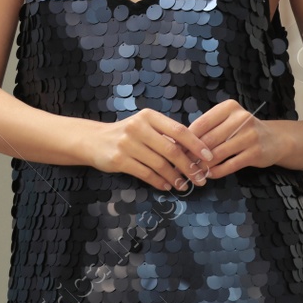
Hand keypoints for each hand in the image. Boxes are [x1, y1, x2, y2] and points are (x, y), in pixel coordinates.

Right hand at [83, 108, 214, 192]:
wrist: (93, 140)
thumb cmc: (125, 134)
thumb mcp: (145, 127)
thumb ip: (164, 135)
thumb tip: (193, 152)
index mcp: (149, 116)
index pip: (179, 130)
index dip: (196, 145)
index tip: (209, 157)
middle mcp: (138, 127)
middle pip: (172, 150)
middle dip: (189, 166)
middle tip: (200, 178)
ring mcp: (127, 144)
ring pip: (160, 165)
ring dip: (175, 178)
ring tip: (184, 185)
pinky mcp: (119, 160)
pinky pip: (146, 174)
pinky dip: (159, 182)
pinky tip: (166, 186)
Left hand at [188, 100, 286, 179]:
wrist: (274, 140)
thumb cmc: (243, 130)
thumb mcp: (228, 121)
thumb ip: (209, 128)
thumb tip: (181, 142)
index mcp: (229, 107)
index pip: (202, 123)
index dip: (187, 138)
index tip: (177, 149)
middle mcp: (241, 118)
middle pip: (209, 139)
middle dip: (193, 154)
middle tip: (182, 164)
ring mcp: (249, 136)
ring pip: (218, 153)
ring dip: (203, 165)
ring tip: (194, 171)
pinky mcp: (255, 153)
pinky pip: (230, 165)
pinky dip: (217, 171)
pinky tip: (209, 174)